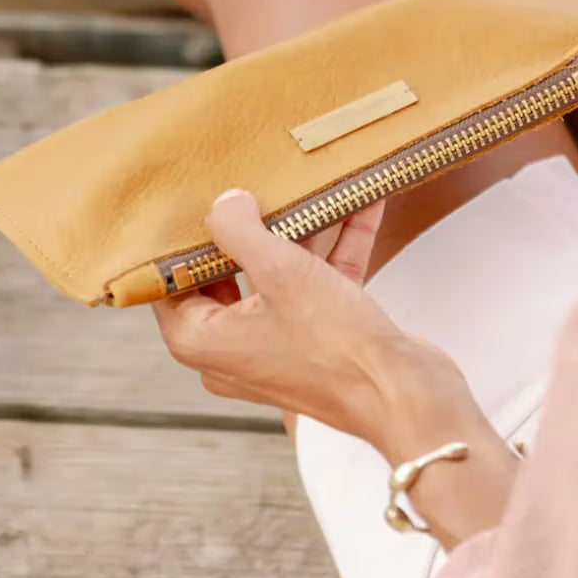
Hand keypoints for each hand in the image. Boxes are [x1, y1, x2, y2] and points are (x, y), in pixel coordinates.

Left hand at [153, 188, 489, 460]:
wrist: (407, 399)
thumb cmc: (336, 346)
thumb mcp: (281, 271)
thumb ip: (241, 230)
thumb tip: (225, 204)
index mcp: (201, 339)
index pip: (170, 282)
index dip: (182, 238)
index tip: (194, 196)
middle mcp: (232, 347)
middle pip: (229, 272)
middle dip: (250, 224)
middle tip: (254, 178)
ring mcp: (277, 344)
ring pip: (279, 275)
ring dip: (302, 231)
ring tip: (311, 184)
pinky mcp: (319, 340)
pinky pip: (317, 284)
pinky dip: (336, 248)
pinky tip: (360, 203)